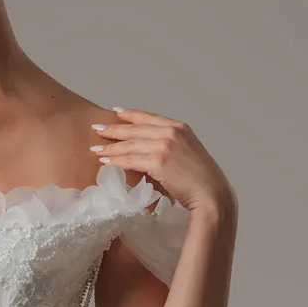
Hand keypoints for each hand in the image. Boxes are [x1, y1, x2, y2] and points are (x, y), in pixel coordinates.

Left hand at [90, 107, 234, 215]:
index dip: (131, 115)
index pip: (150, 117)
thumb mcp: (188, 155)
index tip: (116, 112)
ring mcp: (165, 145)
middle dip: (114, 129)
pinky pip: (130, 159)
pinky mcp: (158, 161)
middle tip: (97, 129)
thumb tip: (149, 154)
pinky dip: (115, 160)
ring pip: (130, 144)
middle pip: (136, 129)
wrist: (211, 194)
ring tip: (96, 148)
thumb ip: (171, 148)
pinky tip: (105, 160)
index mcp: (180, 128)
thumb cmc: (202, 181)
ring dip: (110, 147)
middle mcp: (172, 132)